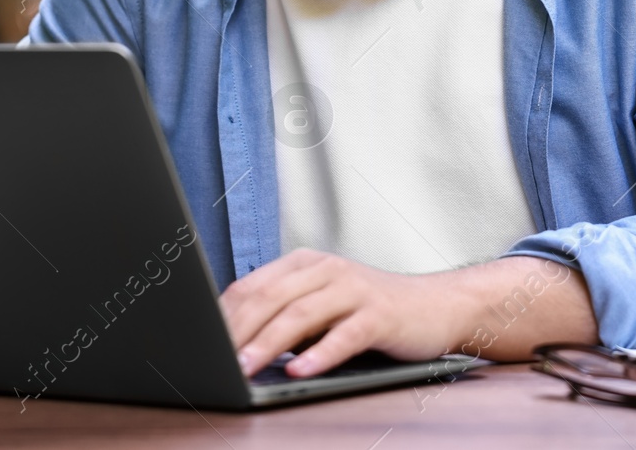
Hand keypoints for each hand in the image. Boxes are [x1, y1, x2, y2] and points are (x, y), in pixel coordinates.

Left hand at [219, 249, 463, 378]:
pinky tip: (299, 371)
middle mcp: (328, 269)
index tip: (198, 345)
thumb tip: (233, 345)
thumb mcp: (322, 305)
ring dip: (268, 344)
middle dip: (237, 332)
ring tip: (245, 369)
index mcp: (306, 264)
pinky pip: (344, 334)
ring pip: (301, 314)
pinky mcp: (380, 314)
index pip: (252, 286)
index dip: (223, 316)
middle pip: (271, 298)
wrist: (437, 306)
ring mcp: (355, 289)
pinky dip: (319, 354)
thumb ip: (284, 315)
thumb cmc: (370, 312)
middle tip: (213, 361)